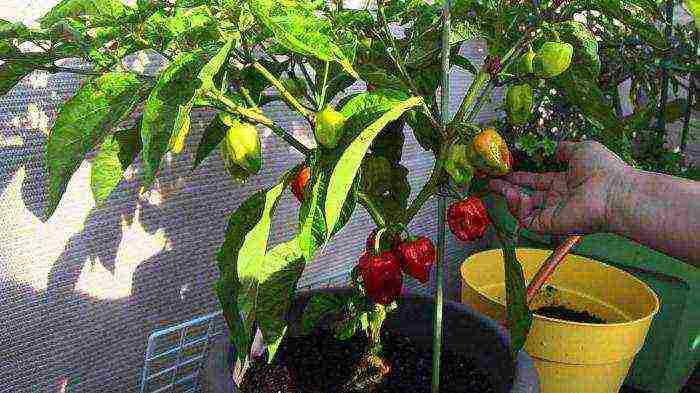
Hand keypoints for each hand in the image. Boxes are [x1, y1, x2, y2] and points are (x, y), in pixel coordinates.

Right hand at [489, 141, 629, 234]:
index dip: (519, 176)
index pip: (536, 181)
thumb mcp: (581, 149)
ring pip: (523, 209)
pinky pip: (526, 220)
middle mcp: (557, 199)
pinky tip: (517, 195)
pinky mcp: (550, 224)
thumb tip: (554, 148)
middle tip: (489, 180)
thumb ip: (564, 149)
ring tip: (498, 187)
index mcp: (564, 182)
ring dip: (509, 197)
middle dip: (506, 188)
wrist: (614, 192)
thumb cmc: (602, 169)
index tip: (503, 169)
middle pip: (526, 195)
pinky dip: (518, 209)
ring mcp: (553, 213)